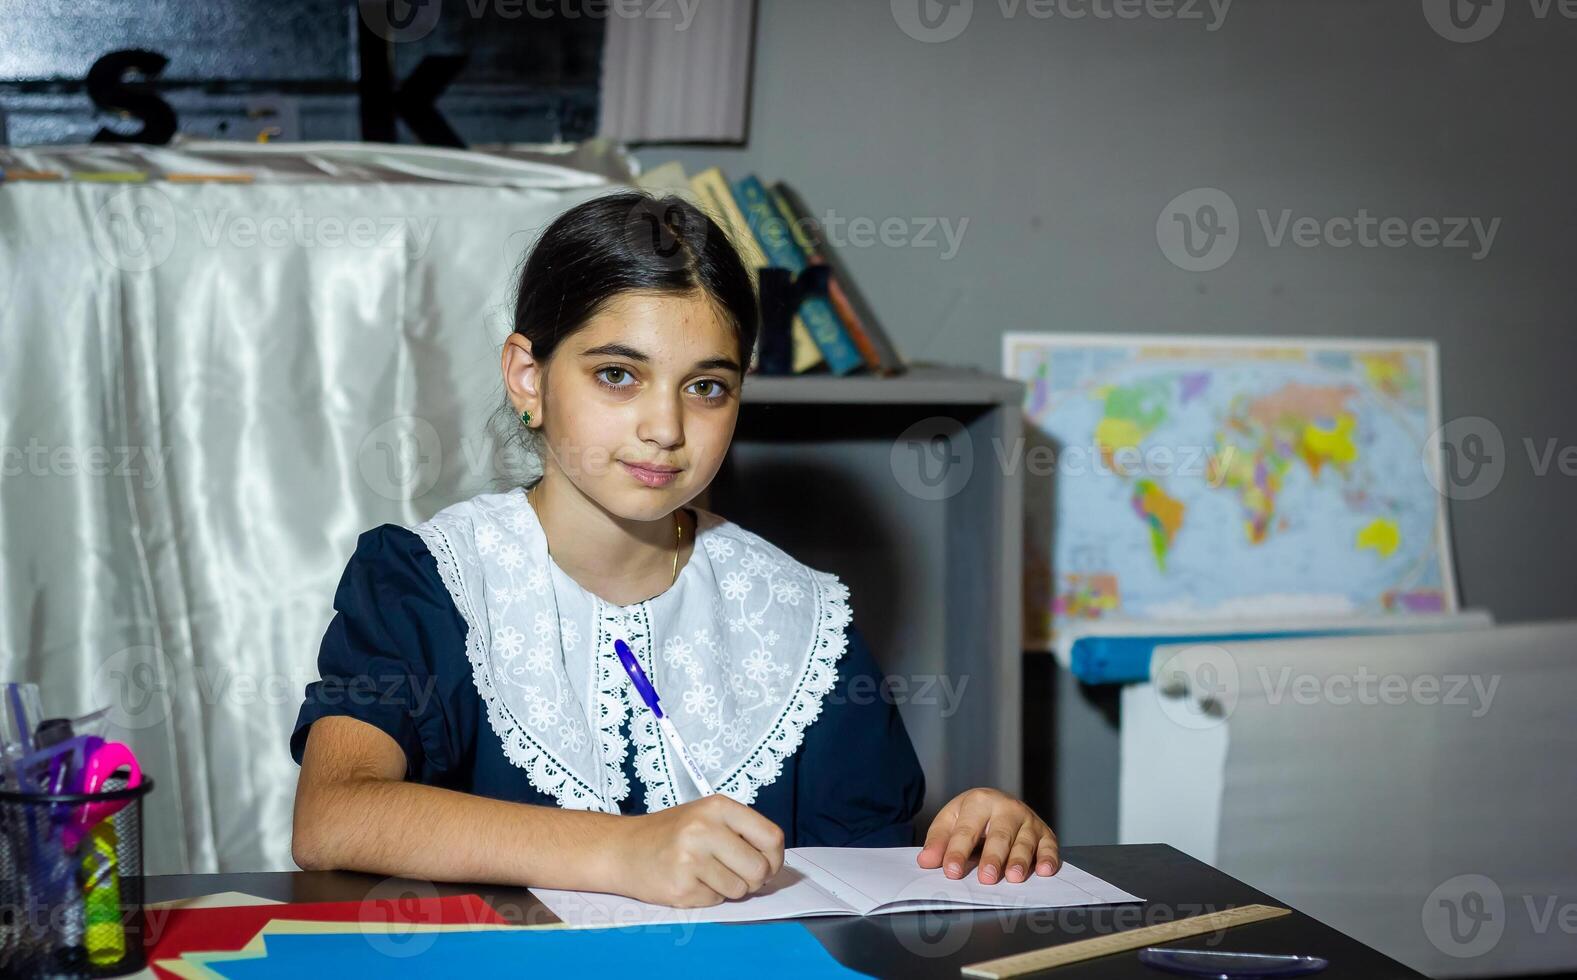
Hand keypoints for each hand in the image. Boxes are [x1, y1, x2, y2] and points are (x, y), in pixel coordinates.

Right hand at [610, 794, 784, 907]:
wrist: (622, 848)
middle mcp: (705, 828)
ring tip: (705, 874)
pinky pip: (715, 901)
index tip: (766, 864)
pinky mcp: (681, 886)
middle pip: (759, 868)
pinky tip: (688, 881)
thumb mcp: (706, 816)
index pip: (771, 837)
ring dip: (728, 889)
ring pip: (739, 889)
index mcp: (718, 807)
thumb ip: (741, 833)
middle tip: (736, 875)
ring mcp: (691, 858)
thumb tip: (774, 863)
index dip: (775, 858)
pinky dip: (707, 896)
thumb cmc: (670, 834)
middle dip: (754, 879)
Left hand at [917, 787, 1058, 884]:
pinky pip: (1049, 846)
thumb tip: (926, 861)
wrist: (997, 803)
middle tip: (986, 877)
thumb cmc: (972, 817)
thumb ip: (938, 841)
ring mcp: (1028, 820)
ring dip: (1020, 860)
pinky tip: (1044, 871)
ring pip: (1025, 842)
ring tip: (1013, 878)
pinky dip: (1048, 858)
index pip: (967, 830)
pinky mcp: (1045, 833)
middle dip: (993, 857)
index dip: (958, 851)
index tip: (951, 871)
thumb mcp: (950, 821)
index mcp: (979, 801)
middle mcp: (1007, 808)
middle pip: (999, 835)